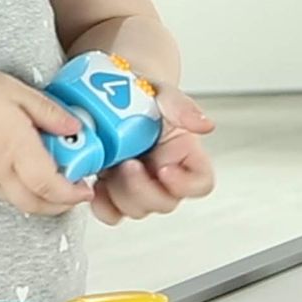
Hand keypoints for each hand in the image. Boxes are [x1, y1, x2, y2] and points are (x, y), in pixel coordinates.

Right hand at [0, 60, 93, 215]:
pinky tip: (34, 169)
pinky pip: (8, 192)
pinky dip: (27, 190)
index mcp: (17, 148)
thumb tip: (76, 127)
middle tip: (78, 188)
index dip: (73, 193)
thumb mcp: (16, 90)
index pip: (51, 185)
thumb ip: (48, 111)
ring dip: (46, 199)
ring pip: (22, 201)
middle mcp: (3, 169)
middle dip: (63, 204)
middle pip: (38, 204)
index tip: (87, 186)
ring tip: (60, 176)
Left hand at [90, 83, 214, 225]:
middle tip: (128, 164)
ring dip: (120, 193)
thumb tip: (204, 125)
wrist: (108, 90)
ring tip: (111, 166)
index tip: (164, 168)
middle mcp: (163, 173)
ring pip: (137, 209)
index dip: (184, 184)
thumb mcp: (161, 92)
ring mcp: (137, 183)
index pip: (200, 183)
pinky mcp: (112, 189)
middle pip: (165, 202)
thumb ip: (182, 107)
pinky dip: (101, 203)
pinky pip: (110, 212)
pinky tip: (97, 182)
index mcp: (183, 152)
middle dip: (142, 188)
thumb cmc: (139, 93)